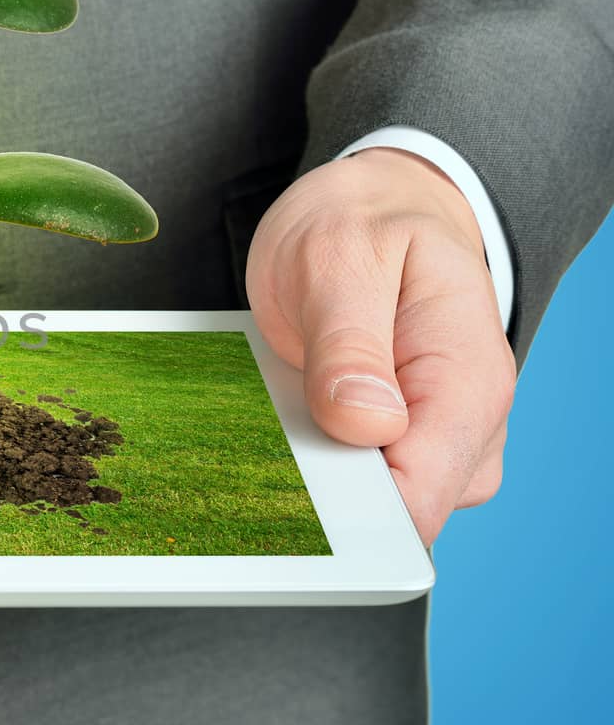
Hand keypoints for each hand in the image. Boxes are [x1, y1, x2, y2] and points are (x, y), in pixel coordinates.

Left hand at [246, 147, 515, 544]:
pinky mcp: (394, 445)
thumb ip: (350, 342)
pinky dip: (305, 461)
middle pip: (394, 514)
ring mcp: (432, 442)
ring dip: (308, 477)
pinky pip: (347, 481)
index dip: (354, 514)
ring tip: (267, 415)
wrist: (374, 209)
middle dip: (324, 497)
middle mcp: (465, 426)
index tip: (286, 496)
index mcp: (467, 381)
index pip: (422, 493)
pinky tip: (275, 425)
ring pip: (368, 508)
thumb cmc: (365, 225)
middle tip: (257, 445)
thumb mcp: (342, 258)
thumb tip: (367, 425)